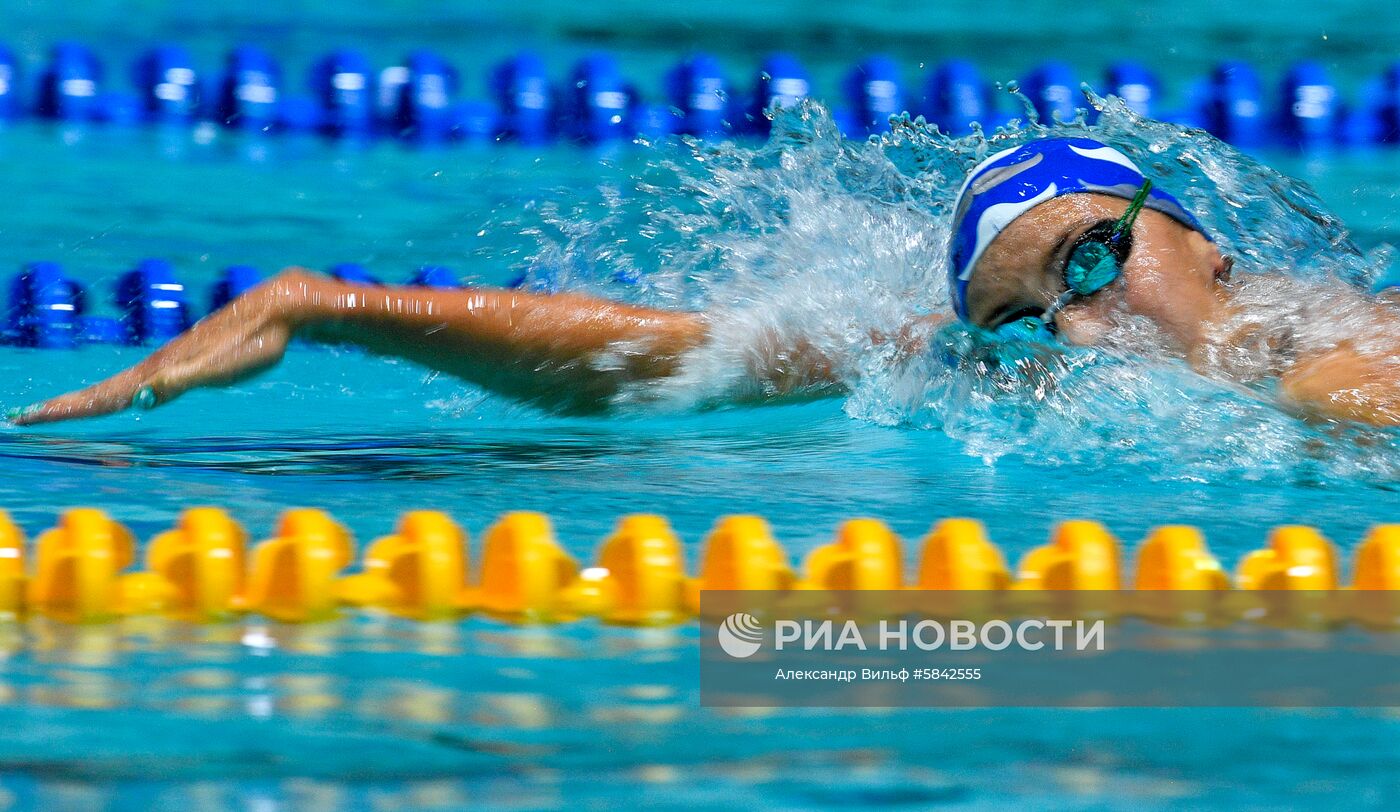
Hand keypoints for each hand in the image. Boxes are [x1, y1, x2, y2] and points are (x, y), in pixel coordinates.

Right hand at [9, 269, 310, 425]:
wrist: (281, 308)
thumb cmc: (257, 341)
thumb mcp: (222, 368)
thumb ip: (180, 381)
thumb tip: (140, 397)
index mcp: (161, 370)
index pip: (104, 396)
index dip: (65, 410)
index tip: (25, 418)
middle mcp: (160, 364)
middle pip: (104, 391)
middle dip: (64, 407)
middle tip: (22, 418)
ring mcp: (173, 361)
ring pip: (120, 384)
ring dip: (87, 400)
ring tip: (57, 410)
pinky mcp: (189, 359)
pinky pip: (142, 380)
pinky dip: (120, 391)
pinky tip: (124, 397)